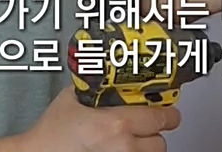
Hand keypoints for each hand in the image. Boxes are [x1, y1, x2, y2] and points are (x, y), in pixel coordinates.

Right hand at [20, 87, 180, 151]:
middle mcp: (123, 147)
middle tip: (146, 125)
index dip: (167, 112)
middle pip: (160, 142)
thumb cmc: (52, 132)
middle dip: (154, 132)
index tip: (168, 110)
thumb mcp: (75, 98)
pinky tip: (120, 147)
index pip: (161, 117)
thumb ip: (98, 87)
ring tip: (130, 139)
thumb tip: (113, 77)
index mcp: (117, 124)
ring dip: (144, 147)